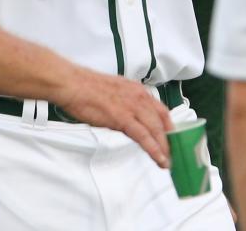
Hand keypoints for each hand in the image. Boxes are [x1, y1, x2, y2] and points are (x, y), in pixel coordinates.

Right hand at [53, 67, 172, 167]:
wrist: (72, 84)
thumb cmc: (86, 88)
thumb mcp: (114, 91)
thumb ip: (125, 103)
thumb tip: (128, 118)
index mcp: (136, 89)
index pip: (160, 109)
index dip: (168, 126)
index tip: (171, 138)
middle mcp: (139, 96)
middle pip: (162, 121)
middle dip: (170, 140)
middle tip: (173, 154)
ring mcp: (132, 107)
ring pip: (156, 130)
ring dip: (164, 148)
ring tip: (167, 162)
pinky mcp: (123, 118)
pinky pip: (144, 137)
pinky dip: (154, 149)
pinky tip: (159, 159)